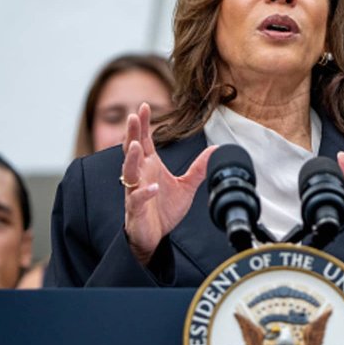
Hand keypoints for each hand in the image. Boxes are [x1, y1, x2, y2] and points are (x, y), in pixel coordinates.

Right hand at [121, 103, 215, 264]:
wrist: (154, 237)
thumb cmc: (164, 210)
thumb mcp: (186, 186)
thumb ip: (199, 168)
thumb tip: (215, 151)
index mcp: (149, 166)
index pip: (144, 140)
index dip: (142, 124)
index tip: (144, 106)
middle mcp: (140, 175)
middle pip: (132, 150)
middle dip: (132, 133)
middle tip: (132, 117)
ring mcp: (135, 191)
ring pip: (128, 171)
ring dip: (131, 159)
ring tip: (136, 145)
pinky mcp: (135, 209)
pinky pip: (137, 199)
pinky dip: (144, 193)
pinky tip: (153, 187)